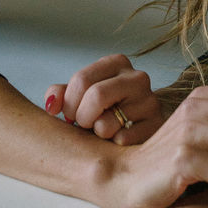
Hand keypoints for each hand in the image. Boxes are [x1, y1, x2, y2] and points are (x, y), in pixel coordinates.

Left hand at [44, 54, 162, 144]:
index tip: (70, 113)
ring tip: (103, 131)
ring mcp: (150, 101)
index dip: (69, 103)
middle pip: (96, 96)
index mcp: (117, 62)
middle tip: (84, 125)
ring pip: (106, 124)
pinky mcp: (156, 126)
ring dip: (97, 134)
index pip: (82, 79)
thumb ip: (61, 95)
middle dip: (81, 118)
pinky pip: (121, 141)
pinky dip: (112, 145)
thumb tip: (52, 105)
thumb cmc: (104, 108)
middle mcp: (138, 77)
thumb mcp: (82, 95)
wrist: (140, 125)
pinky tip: (118, 140)